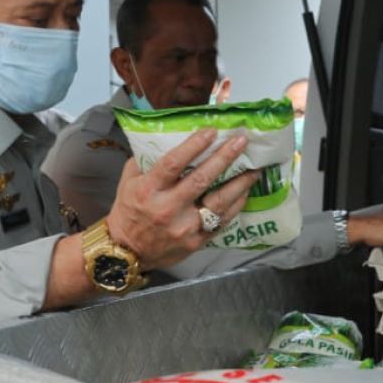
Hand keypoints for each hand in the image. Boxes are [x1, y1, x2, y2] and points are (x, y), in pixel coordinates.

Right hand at [104, 130, 258, 269]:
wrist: (127, 252)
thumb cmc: (130, 210)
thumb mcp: (129, 182)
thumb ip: (148, 160)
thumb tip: (170, 137)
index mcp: (149, 190)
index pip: (173, 163)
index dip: (194, 145)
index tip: (212, 131)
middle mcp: (168, 208)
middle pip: (201, 179)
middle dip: (224, 158)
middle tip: (241, 141)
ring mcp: (184, 227)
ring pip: (218, 202)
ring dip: (239, 183)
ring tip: (254, 169)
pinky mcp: (197, 241)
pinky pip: (222, 221)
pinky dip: (235, 204)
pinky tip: (245, 192)